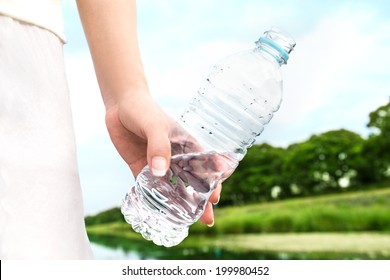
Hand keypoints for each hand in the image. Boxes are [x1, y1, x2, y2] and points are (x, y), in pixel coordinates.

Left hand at [104, 93, 220, 225]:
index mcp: (187, 145)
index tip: (216, 197)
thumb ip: (159, 147)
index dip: (213, 182)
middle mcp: (175, 158)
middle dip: (200, 200)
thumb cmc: (144, 110)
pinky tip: (160, 214)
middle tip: (207, 219)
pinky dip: (154, 200)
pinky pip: (148, 188)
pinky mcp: (140, 168)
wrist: (120, 105)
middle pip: (192, 182)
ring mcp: (158, 164)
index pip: (205, 166)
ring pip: (172, 188)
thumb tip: (160, 173)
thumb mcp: (155, 125)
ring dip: (179, 204)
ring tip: (186, 222)